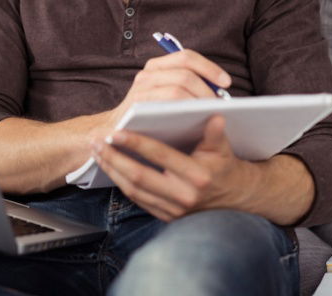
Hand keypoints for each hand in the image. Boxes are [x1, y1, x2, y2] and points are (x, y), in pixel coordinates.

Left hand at [92, 115, 253, 221]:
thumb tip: (216, 114)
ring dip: (112, 170)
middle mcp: (184, 196)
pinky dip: (120, 182)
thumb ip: (216, 133)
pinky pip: (137, 199)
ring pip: (133, 190)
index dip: (136, 143)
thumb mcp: (224, 148)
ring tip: (97, 151)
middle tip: (96, 141)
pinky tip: (110, 166)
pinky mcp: (166, 217)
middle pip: (139, 177)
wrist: (235, 198)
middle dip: (114, 158)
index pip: (160, 156)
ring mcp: (173, 210)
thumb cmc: (224, 166)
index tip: (116, 131)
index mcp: (197, 176)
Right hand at [104, 49, 231, 127]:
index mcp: (157, 66)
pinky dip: (183, 112)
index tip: (227, 82)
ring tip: (209, 115)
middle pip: (185, 74)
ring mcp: (140, 90)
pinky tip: (193, 122)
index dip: (209, 67)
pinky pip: (165, 106)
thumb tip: (221, 89)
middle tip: (219, 106)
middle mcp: (146, 74)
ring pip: (177, 90)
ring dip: (197, 102)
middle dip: (207, 90)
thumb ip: (188, 86)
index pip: (186, 57)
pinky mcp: (136, 107)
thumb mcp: (168, 96)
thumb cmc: (152, 116)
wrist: (116, 132)